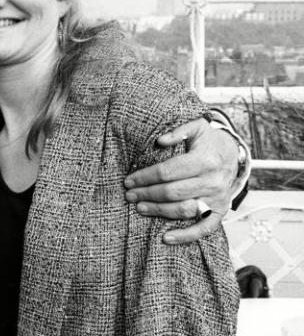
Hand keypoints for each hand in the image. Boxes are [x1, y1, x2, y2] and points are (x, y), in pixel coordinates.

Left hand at [123, 118, 238, 243]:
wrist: (235, 153)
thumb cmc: (210, 140)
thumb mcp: (197, 127)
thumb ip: (178, 131)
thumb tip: (160, 141)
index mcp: (205, 160)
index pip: (168, 172)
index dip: (145, 177)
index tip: (129, 180)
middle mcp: (213, 181)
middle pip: (172, 192)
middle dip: (147, 194)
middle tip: (129, 195)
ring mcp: (218, 198)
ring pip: (184, 210)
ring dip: (159, 211)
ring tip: (140, 208)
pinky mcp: (221, 211)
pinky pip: (204, 228)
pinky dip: (186, 235)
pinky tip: (166, 238)